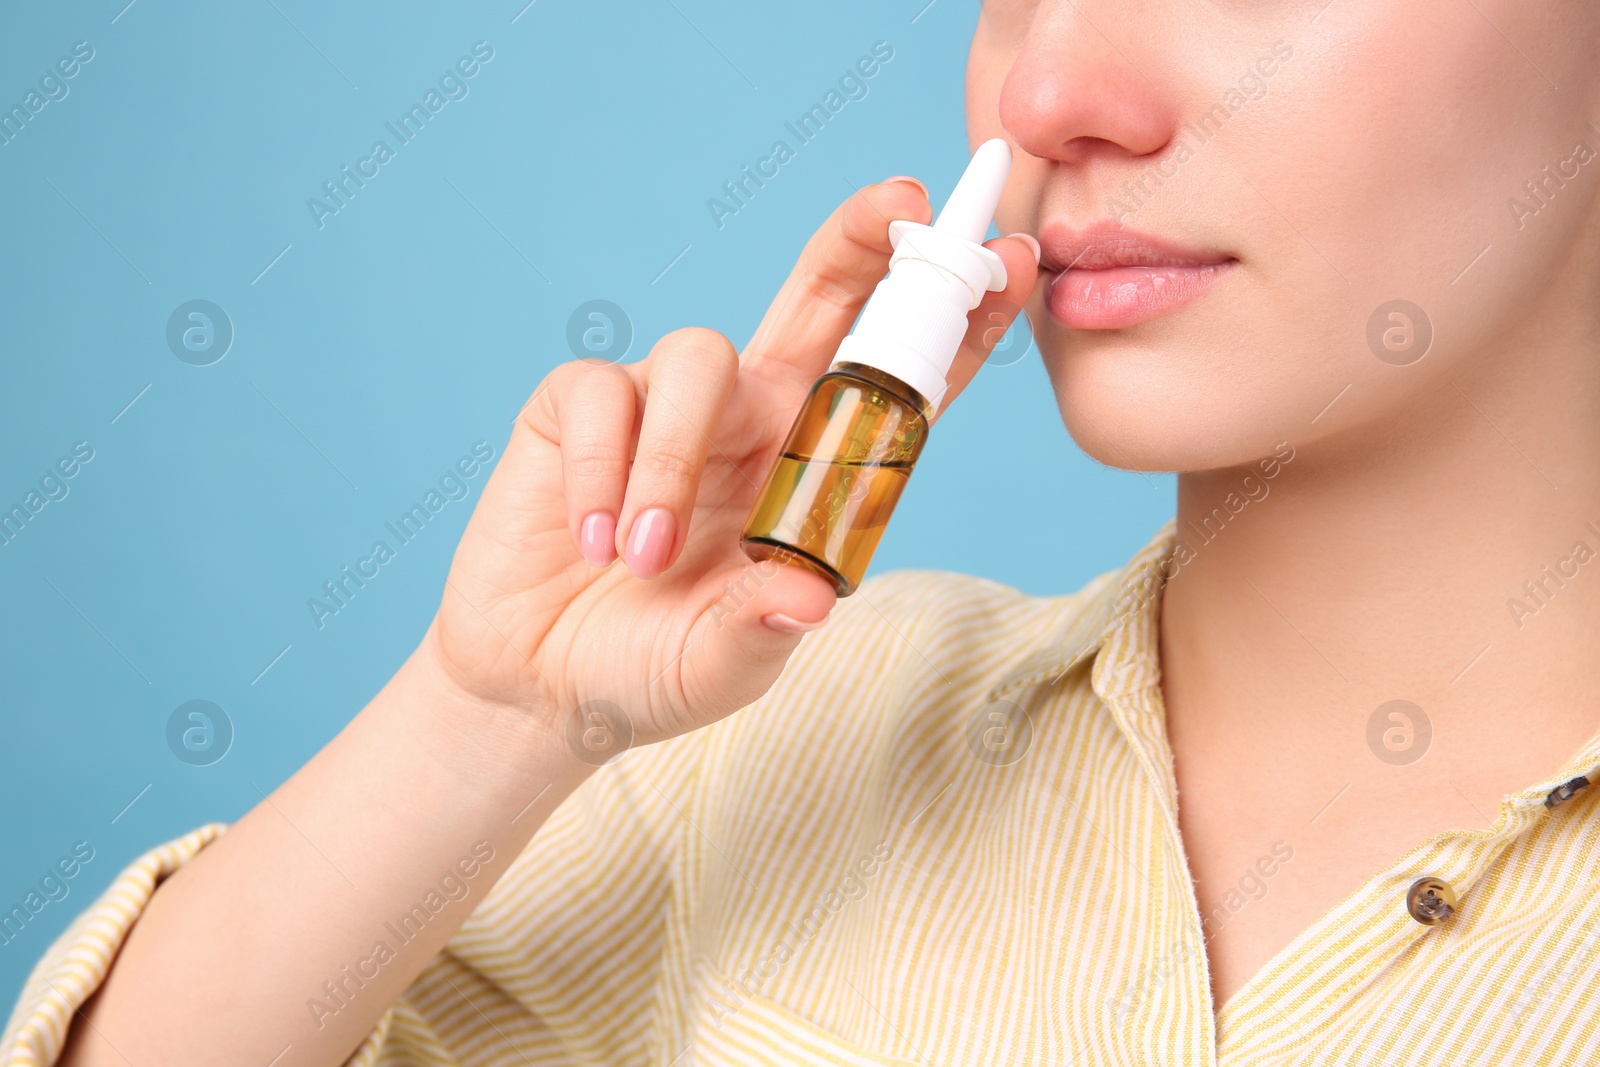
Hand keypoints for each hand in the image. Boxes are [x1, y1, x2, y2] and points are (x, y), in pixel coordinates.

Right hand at [423, 178, 1039, 757]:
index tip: (1014, 263)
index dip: (954, 325)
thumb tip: (810, 597)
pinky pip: (601, 395)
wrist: (544, 684)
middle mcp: (751, 416)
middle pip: (817, 298)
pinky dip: (600, 471)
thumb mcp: (722, 664)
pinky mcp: (579, 406)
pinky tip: (593, 541)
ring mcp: (666, 403)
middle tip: (899, 202)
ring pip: (699, 358)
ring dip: (675, 463)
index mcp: (810, 469)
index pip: (896, 384)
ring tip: (648, 561)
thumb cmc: (654, 665)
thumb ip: (762, 630)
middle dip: (859, 240)